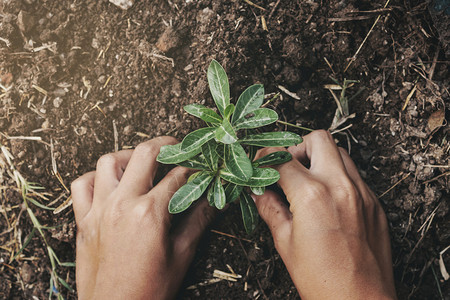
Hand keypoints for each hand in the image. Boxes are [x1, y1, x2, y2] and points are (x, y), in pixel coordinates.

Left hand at [71, 137, 214, 298]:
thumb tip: (215, 199)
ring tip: (143, 161)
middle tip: (177, 147)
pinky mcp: (84, 221)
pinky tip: (110, 182)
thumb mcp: (182, 255)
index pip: (178, 176)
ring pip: (109, 162)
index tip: (201, 167)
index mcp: (149, 213)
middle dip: (166, 145)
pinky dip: (95, 176)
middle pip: (144, 155)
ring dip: (129, 156)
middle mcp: (122, 204)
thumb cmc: (149, 290)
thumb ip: (198, 221)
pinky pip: (82, 185)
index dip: (194, 168)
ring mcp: (99, 210)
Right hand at [253, 130, 395, 298]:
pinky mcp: (375, 203)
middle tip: (288, 168)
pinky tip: (328, 200)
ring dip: (320, 159)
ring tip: (307, 182)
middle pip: (318, 139)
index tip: (259, 165)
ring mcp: (362, 193)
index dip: (264, 159)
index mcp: (312, 195)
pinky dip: (337, 177)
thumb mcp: (285, 242)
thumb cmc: (321, 279)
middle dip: (297, 148)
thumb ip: (269, 208)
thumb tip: (258, 192)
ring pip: (341, 153)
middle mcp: (340, 186)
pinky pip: (355, 175)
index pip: (281, 159)